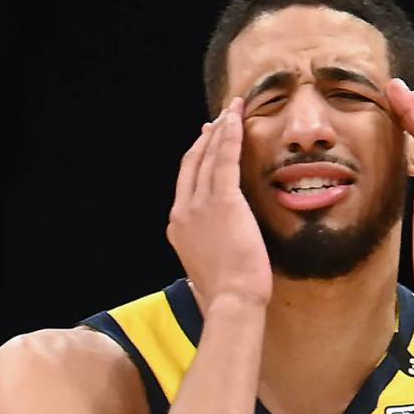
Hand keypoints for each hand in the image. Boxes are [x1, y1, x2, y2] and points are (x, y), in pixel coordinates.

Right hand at [167, 99, 272, 310]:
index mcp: (178, 227)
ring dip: (219, 130)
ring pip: (207, 157)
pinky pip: (224, 160)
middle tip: (219, 120)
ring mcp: (199, 206)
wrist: (231, 301)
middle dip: (206, 139)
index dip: (195, 159)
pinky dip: (229, 136)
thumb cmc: (227, 294)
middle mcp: (183, 211)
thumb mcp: (208, 268)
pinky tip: (235, 119)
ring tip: (231, 112)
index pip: (186, 184)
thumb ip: (207, 248)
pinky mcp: (223, 202)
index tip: (206, 143)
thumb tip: (216, 247)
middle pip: (192, 164)